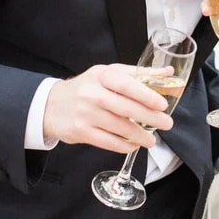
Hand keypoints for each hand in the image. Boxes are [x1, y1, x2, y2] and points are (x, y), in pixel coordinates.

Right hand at [43, 63, 173, 153]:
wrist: (50, 104)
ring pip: (119, 127)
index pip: (127, 84)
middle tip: (166, 123)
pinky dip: (124, 145)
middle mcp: (93, 93)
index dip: (146, 94)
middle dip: (149, 117)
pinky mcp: (80, 132)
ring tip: (152, 139)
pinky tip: (134, 145)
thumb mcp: (109, 73)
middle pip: (125, 107)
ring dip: (139, 135)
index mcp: (102, 75)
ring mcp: (86, 113)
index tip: (162, 104)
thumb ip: (139, 74)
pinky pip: (108, 141)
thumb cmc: (87, 86)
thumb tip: (168, 73)